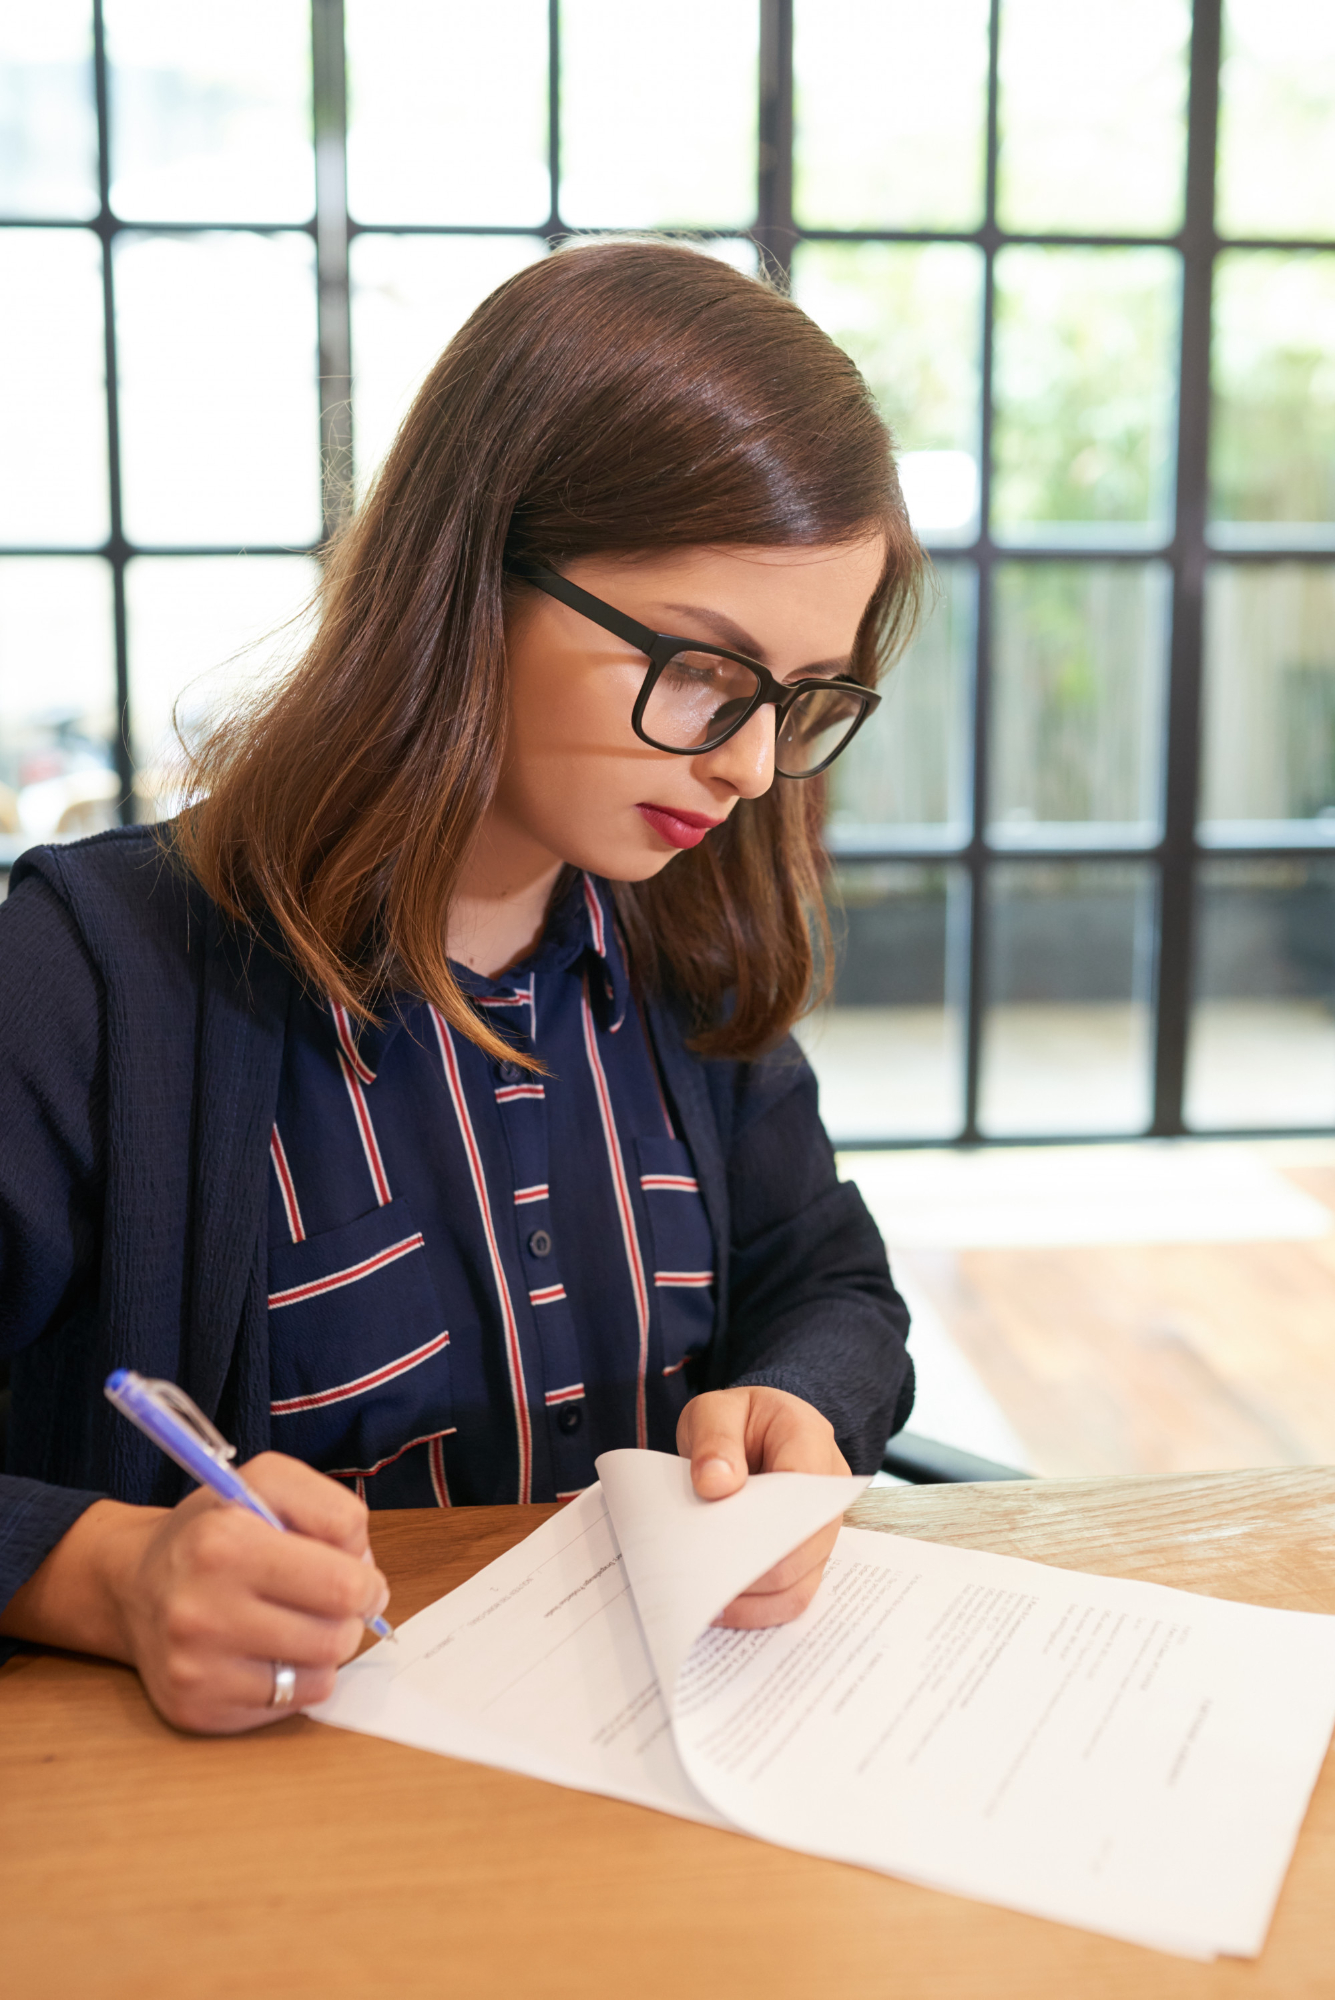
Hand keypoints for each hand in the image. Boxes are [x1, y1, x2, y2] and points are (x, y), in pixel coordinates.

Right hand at [0, 1454, 388, 1735]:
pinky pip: (291, 1705)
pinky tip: (270, 1650)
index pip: (343, 1583)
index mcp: (224, 1543)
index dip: (366, 1578)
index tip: (356, 1573)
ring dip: (325, 1647)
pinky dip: (296, 1678)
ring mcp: (196, 1667)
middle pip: (338, 1635)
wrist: (133, 1585)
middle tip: (331, 1600)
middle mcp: (203, 1609)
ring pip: (321, 1674)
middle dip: (350, 1615)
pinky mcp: (198, 1709)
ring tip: (297, 1620)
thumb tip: (365, 1569)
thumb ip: (331, 1507)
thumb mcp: (267, 1483)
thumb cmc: (212, 1532)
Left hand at [676, 1385, 849, 1629]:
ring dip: (758, 1601)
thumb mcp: (715, 1410)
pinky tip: (724, 1610)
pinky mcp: (808, 1555)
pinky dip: (761, 1610)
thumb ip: (713, 1439)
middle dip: (757, 1573)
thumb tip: (716, 1484)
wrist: (754, 1428)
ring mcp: (822, 1527)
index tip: (724, 1545)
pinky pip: (794, 1593)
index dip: (769, 1525)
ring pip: (803, 1581)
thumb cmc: (737, 1419)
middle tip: (706, 1586)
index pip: (803, 1488)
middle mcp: (828, 1490)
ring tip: (710, 1606)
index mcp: (809, 1439)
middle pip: (808, 1547)